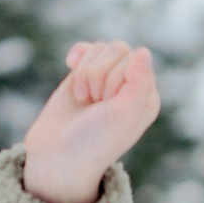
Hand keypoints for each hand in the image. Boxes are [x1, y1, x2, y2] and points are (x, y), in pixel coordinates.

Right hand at [19, 39, 159, 202]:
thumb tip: (145, 51)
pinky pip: (86, 49)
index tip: (108, 103)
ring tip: (84, 99)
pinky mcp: (84, 76)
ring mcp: (105, 79)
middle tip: (95, 103)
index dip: (116, 77)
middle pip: (118, 50)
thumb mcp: (124, 115)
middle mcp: (129, 86)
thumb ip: (139, 82)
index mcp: (145, 96)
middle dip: (100, 75)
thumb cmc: (95, 140)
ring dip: (86, 73)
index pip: (136, 60)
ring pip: (100, 49)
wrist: (58, 154)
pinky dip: (78, 56)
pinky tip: (71, 65)